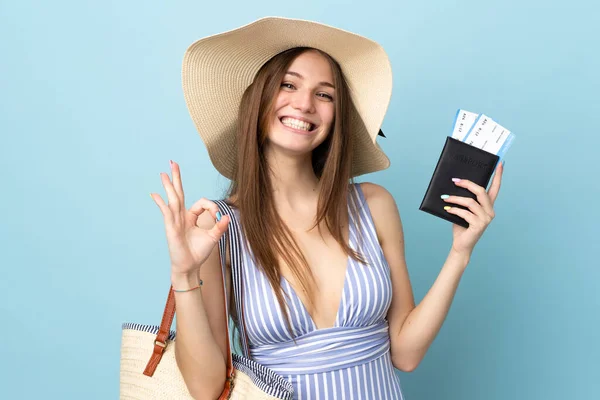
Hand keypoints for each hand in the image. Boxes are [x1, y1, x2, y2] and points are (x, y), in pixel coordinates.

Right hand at [149, 160, 229, 277]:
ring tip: (164, 172)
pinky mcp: (171, 228)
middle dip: (177, 178)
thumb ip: (220, 226)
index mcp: (191, 217)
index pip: (201, 203)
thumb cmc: (198, 252)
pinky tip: (155, 195)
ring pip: (173, 199)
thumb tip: (227, 216)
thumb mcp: (213, 237)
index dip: (211, 207)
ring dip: (169, 185)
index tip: (217, 216)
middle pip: (179, 193)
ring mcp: (175, 221)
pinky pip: (167, 213)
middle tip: (172, 162)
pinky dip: (162, 204)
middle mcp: (181, 216)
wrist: (189, 267)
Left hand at [443, 161, 503, 256]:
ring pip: (471, 202)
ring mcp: (486, 219)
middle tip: (455, 180)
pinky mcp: (479, 225)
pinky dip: (454, 210)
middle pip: (481, 191)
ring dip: (456, 198)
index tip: (500, 163)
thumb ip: (464, 199)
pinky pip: (465, 213)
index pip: (495, 188)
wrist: (461, 245)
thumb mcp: (463, 210)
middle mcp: (490, 211)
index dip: (498, 176)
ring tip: (445, 198)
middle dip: (467, 184)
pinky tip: (447, 209)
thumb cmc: (461, 225)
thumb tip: (456, 184)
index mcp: (488, 206)